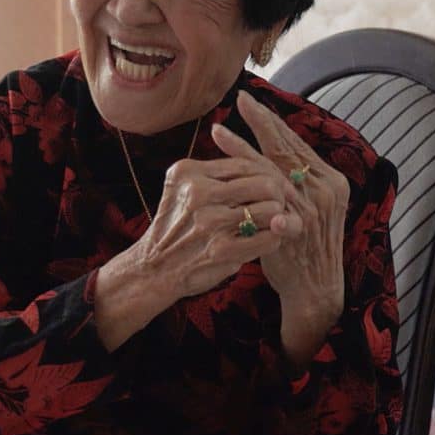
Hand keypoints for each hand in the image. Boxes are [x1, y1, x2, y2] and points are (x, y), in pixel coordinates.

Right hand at [94, 146, 294, 349]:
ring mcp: (210, 222)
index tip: (277, 185)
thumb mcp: (183, 189)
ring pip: (270, 210)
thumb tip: (263, 166)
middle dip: (278, 195)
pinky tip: (268, 238)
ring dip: (278, 218)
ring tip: (273, 222)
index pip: (245, 164)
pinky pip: (269, 237)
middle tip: (280, 205)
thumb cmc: (177, 227)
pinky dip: (274, 238)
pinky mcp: (221, 250)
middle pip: (263, 184)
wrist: (153, 269)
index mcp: (189, 172)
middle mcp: (198, 193)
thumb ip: (215, 175)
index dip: (268, 174)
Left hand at [225, 91, 350, 360]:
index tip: (250, 103)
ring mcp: (312, 208)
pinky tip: (232, 171)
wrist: (315, 288)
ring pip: (273, 170)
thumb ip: (297, 181)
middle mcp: (325, 189)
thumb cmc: (304, 245)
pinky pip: (269, 197)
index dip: (272, 123)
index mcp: (331, 180)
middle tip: (240, 100)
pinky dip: (250, 182)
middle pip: (288, 148)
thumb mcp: (308, 207)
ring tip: (218, 132)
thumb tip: (273, 148)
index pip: (297, 144)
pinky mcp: (297, 226)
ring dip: (243, 150)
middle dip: (261, 122)